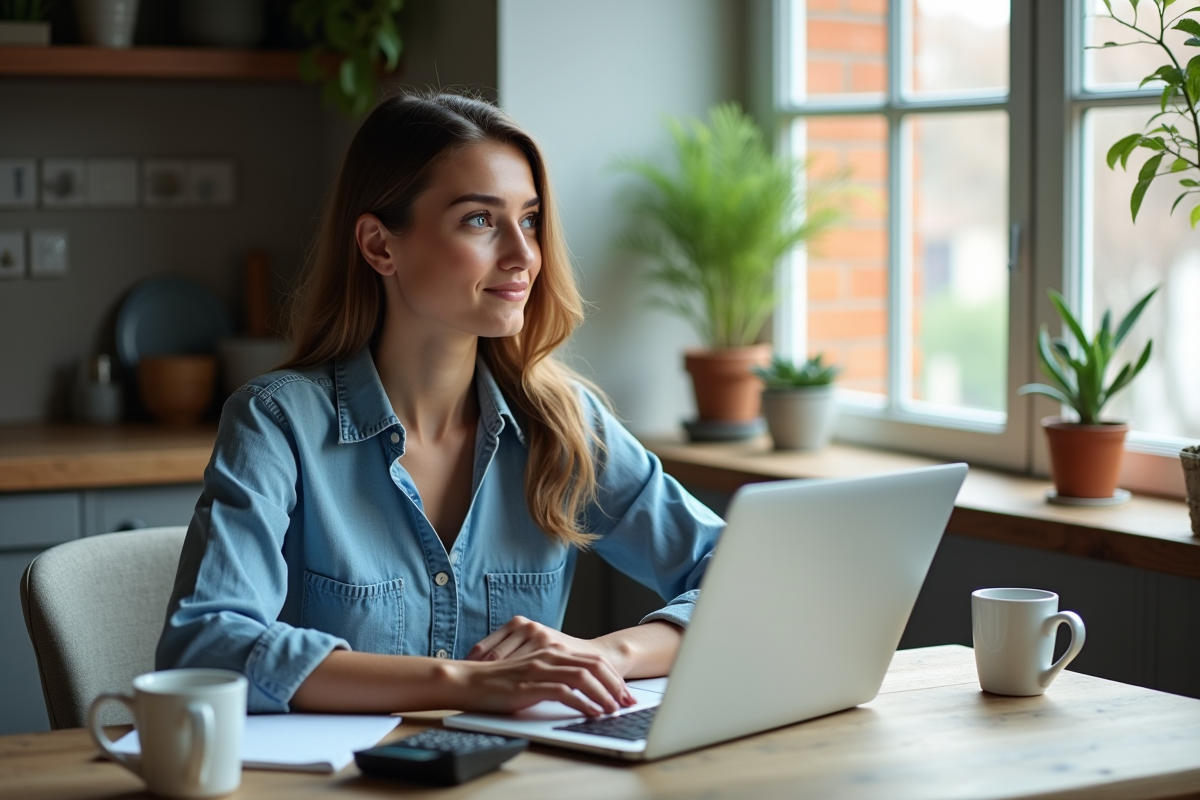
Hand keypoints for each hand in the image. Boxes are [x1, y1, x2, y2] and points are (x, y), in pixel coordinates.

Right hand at [463, 616, 635, 713]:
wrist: (467, 680)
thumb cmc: (498, 681)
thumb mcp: (532, 674)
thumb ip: (553, 676)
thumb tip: (580, 692)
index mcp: (551, 651)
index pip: (592, 660)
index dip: (613, 677)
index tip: (625, 693)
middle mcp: (548, 656)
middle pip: (594, 666)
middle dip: (615, 685)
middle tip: (627, 702)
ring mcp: (539, 669)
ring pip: (583, 677)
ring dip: (603, 695)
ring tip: (614, 710)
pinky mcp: (529, 685)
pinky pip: (563, 692)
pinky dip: (582, 704)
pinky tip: (591, 713)